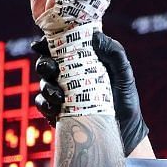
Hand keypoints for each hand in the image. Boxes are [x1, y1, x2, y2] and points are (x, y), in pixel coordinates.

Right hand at [30, 31, 147, 155]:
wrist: (125, 130)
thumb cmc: (125, 98)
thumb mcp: (124, 73)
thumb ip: (114, 52)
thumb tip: (95, 36)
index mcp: (80, 61)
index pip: (60, 48)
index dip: (47, 43)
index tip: (41, 44)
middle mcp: (68, 76)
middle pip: (46, 64)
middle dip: (44, 65)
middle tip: (52, 69)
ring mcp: (61, 94)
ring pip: (43, 85)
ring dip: (46, 87)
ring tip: (59, 96)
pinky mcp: (58, 112)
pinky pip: (43, 105)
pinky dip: (45, 105)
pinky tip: (55, 108)